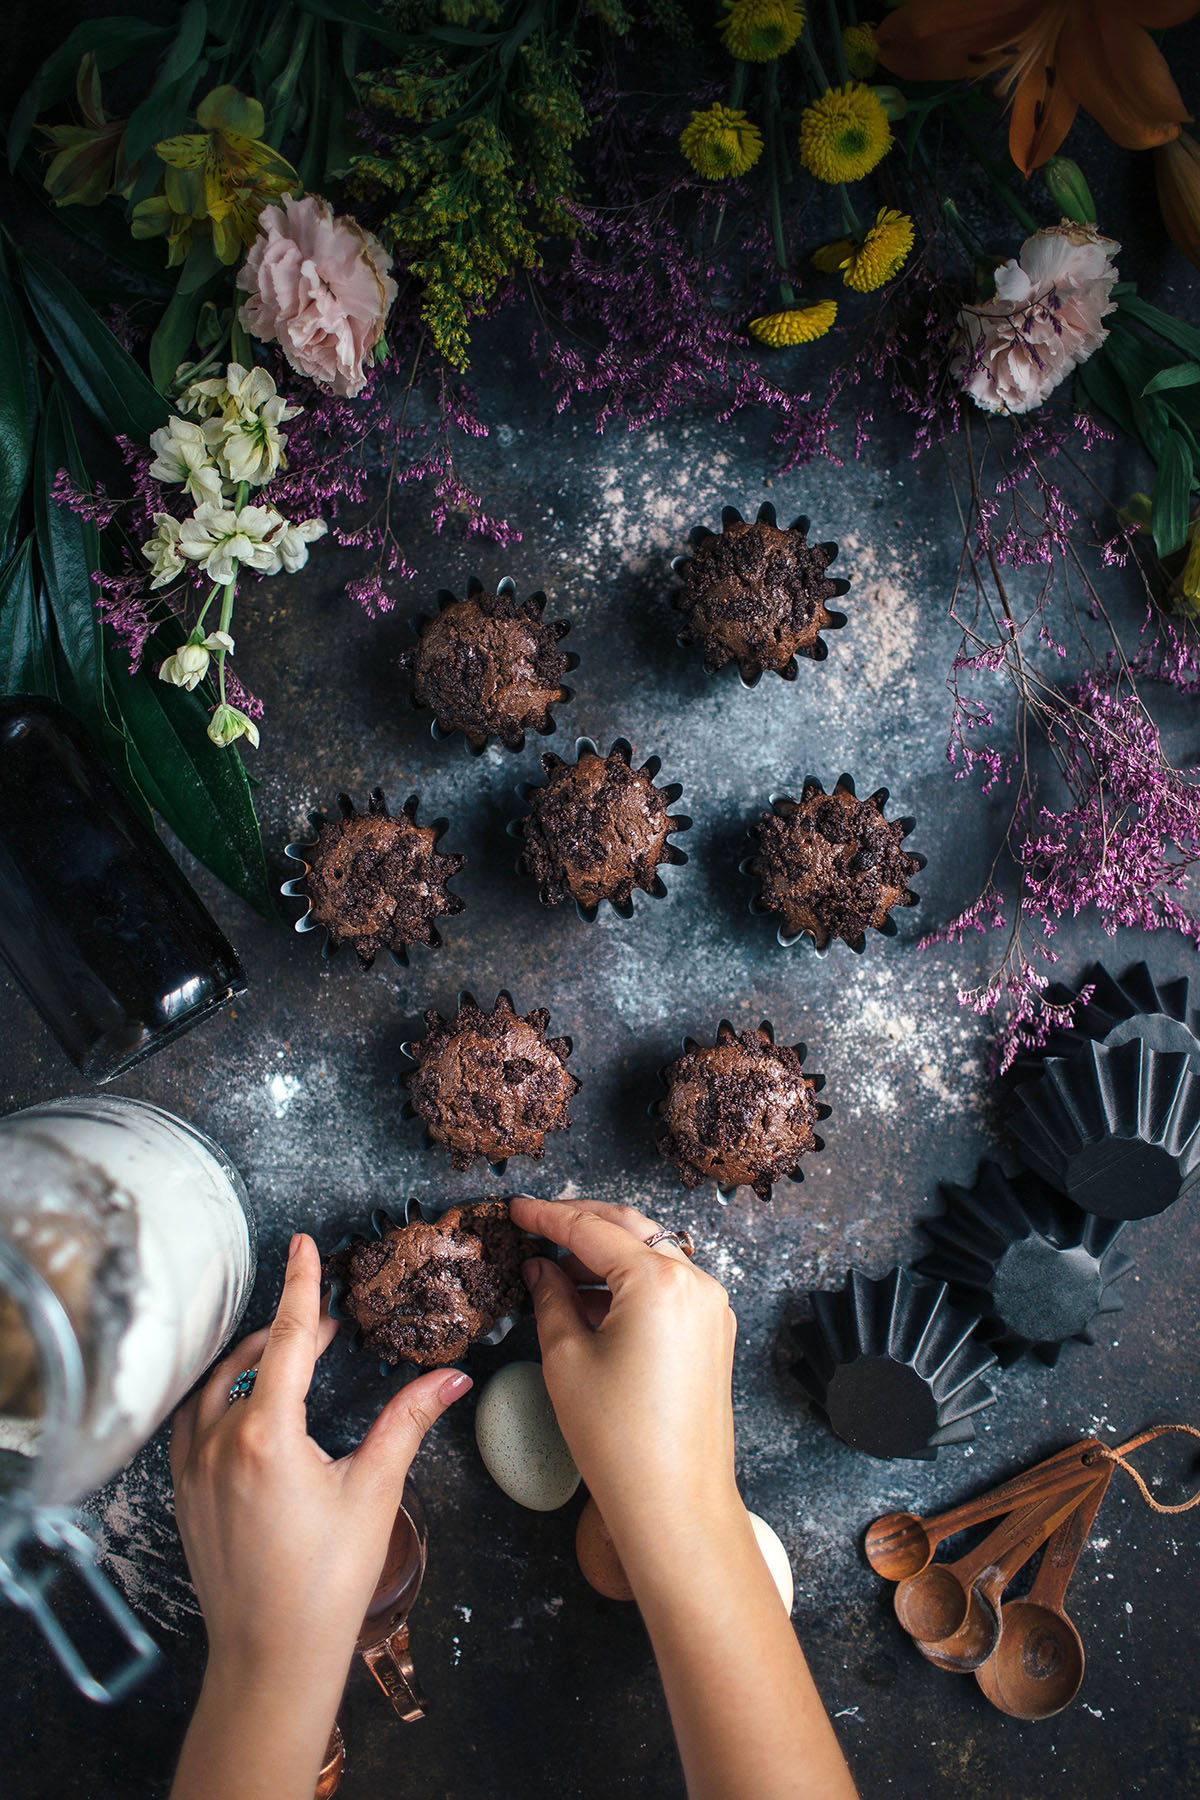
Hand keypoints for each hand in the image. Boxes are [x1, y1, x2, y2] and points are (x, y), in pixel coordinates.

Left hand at [168, 1232, 470, 1799]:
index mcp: (267, 1433)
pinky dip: (223, 1395)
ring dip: (253, 1359)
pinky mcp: (182, 1492)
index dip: (302, 1285)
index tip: (302, 1244)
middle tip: (328, 1318)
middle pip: (252, 1356)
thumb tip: (452, 1377)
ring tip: (292, 1352)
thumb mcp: (374, 1491)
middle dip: (289, 1327)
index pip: (290, 1337)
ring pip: (217, 1385)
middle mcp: (219, 1441)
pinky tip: (249, 1403)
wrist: (270, 1659)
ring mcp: (193, 1467)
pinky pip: (195, 1420)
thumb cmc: (327, 1583)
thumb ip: (408, 1422)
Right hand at [507, 1196, 740, 1555]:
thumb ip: (552, 1298)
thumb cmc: (620, 1439)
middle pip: (629, 1228)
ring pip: (651, 1254)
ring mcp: (710, 1307)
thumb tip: (541, 1268)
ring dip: (605, 1254)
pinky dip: (630, 1282)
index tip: (517, 1210)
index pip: (591, 1229)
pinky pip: (668, 1285)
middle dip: (580, 1223)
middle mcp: (695, 1282)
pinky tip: (592, 1299)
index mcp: (658, 1280)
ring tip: (557, 1269)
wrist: (675, 1504)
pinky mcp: (713, 1333)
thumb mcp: (566, 1359)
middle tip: (536, 1226)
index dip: (547, 1217)